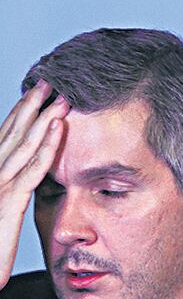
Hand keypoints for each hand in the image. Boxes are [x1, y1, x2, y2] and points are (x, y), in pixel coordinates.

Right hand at [0, 80, 68, 289]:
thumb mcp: (0, 217)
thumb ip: (10, 196)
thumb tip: (22, 186)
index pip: (6, 140)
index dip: (21, 117)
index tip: (38, 96)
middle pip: (13, 134)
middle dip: (31, 106)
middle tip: (50, 81)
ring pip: (24, 144)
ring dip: (42, 116)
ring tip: (60, 93)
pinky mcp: (7, 201)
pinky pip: (31, 167)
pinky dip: (47, 145)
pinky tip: (59, 127)